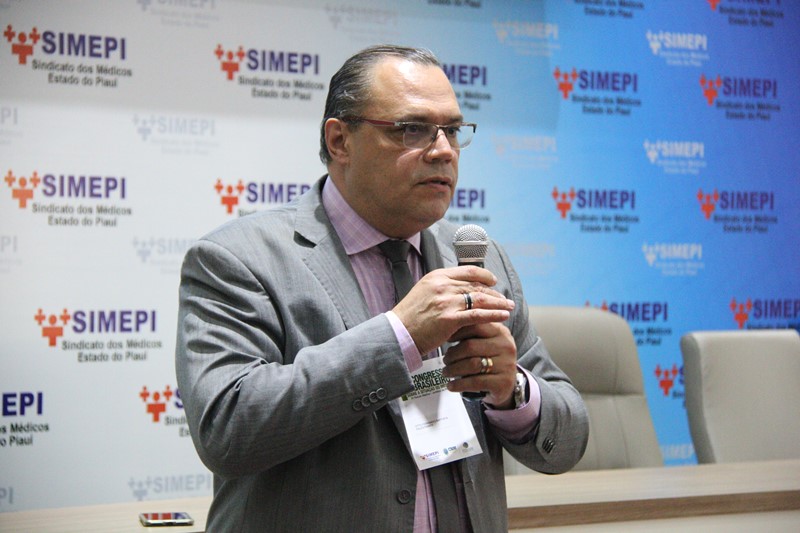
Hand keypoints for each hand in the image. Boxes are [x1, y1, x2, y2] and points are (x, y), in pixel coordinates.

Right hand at [391, 265, 514, 356]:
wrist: (397, 333)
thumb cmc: (410, 317)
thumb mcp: (424, 293)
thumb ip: (442, 288)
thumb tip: (462, 289)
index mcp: (436, 276)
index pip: (467, 270)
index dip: (484, 276)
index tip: (493, 282)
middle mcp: (442, 285)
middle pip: (476, 285)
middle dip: (494, 293)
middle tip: (505, 299)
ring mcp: (446, 301)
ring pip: (480, 298)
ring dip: (498, 303)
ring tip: (509, 307)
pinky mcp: (449, 318)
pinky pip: (477, 315)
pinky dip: (493, 315)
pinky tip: (503, 316)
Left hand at [441, 322, 517, 408]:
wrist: (505, 384)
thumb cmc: (490, 360)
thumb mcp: (486, 343)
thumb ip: (472, 334)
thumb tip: (448, 330)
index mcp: (501, 332)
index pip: (476, 327)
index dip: (458, 333)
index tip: (447, 339)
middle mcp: (506, 346)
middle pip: (471, 346)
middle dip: (453, 354)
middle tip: (445, 360)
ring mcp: (507, 365)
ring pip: (472, 364)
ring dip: (453, 369)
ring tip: (446, 372)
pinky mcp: (504, 382)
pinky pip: (475, 382)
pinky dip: (459, 384)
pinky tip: (451, 385)